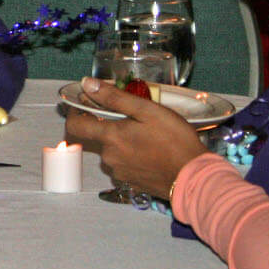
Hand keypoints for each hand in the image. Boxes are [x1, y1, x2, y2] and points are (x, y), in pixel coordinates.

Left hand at [62, 78, 205, 201]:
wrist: (193, 177)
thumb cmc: (175, 141)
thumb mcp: (147, 111)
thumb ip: (114, 98)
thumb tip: (87, 85)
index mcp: (111, 137)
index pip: (76, 125)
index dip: (74, 112)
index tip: (81, 104)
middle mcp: (110, 157)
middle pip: (99, 137)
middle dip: (111, 126)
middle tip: (136, 119)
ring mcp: (120, 172)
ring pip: (113, 151)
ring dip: (124, 142)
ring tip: (148, 136)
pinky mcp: (131, 183)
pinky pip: (125, 165)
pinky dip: (133, 156)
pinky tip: (151, 153)